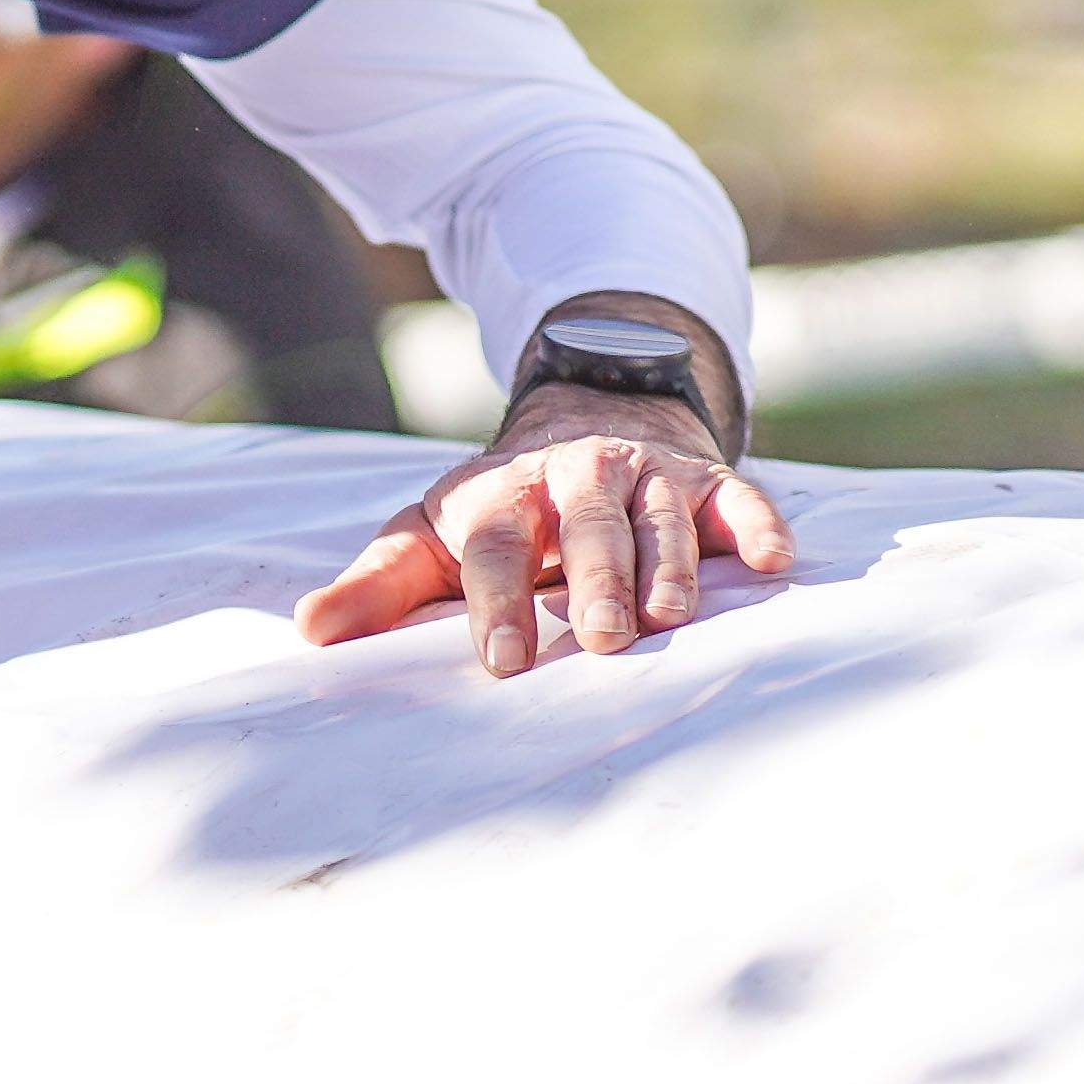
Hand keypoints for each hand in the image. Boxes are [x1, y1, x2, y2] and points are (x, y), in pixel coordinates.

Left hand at [291, 303, 791, 674]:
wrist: (587, 421)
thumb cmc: (501, 512)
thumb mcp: (432, 538)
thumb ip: (379, 587)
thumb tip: (311, 633)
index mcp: (502, 497)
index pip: (496, 547)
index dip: (498, 601)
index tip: (504, 662)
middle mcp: (576, 478)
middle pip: (587, 528)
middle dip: (594, 581)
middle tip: (602, 639)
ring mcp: (645, 475)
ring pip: (659, 519)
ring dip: (669, 566)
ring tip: (671, 617)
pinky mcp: (706, 480)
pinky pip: (738, 500)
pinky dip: (755, 526)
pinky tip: (772, 562)